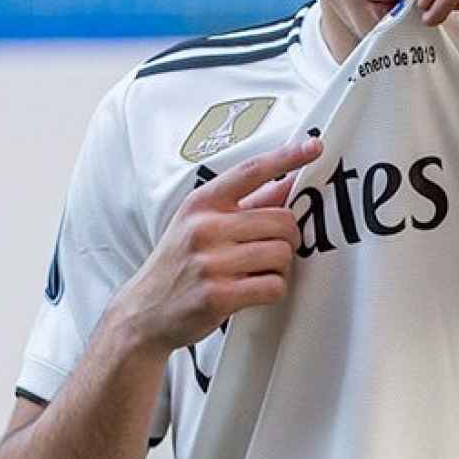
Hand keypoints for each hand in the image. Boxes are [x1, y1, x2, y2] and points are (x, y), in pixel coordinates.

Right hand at [114, 136, 322, 352]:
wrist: (144, 311)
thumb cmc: (180, 264)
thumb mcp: (200, 224)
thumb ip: (245, 203)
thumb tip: (289, 181)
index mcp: (201, 203)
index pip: (251, 171)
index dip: (287, 157)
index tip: (313, 147)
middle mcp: (204, 227)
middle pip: (282, 221)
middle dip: (288, 238)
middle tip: (272, 248)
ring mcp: (209, 262)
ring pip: (282, 254)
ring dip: (280, 267)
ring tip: (257, 272)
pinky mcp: (218, 295)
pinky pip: (274, 286)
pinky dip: (273, 290)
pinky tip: (253, 290)